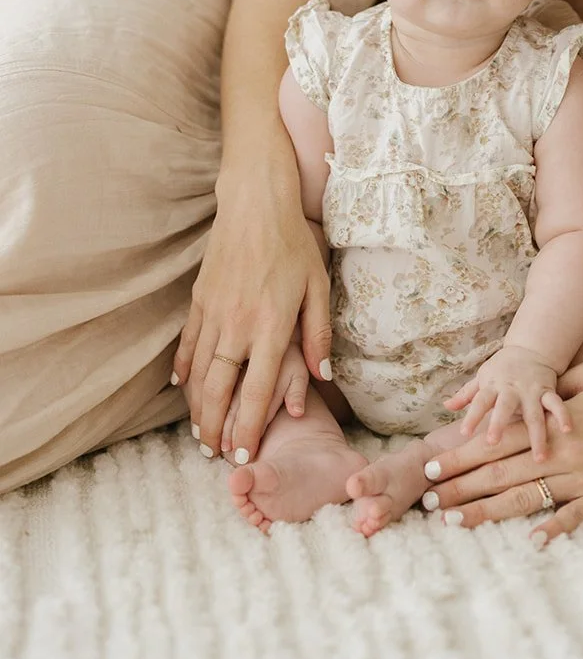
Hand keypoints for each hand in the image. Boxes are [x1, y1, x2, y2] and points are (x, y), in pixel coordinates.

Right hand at [171, 164, 331, 458]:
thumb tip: (323, 377)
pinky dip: (184, 369)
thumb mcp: (318, 287)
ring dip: (197, 407)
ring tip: (199, 434)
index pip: (257, 388)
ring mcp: (214, 313)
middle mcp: (237, 325)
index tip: (243, 454)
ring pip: (199, 372)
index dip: (249, 426)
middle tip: (214, 455)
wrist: (255, 203)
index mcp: (271, 325)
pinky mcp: (199, 299)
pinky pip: (188, 343)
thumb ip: (318, 334)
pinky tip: (183, 387)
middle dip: (215, 427)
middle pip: (220, 389)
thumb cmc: (294, 243)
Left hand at [428, 362, 582, 543]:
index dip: (460, 457)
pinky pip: (575, 518)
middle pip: (501, 474)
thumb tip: (526, 393)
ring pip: (526, 499)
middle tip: (428, 500)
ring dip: (487, 512)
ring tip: (455, 522)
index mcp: (553, 427)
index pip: (496, 444)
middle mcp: (563, 455)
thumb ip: (553, 388)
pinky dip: (553, 530)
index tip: (431, 467)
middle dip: (460, 487)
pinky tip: (531, 542)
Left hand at [445, 344, 569, 461]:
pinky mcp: (548, 392)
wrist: (531, 349)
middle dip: (500, 423)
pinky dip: (563, 416)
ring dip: (536, 435)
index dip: (473, 415)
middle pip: (505, 406)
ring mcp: (532, 391)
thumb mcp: (482, 377)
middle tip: (494, 443)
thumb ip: (466, 394)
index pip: (480, 400)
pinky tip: (568, 431)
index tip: (464, 433)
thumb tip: (446, 405)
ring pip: (534, 413)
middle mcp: (512, 389)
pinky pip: (557, 404)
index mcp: (493, 385)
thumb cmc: (502, 369)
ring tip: (538, 458)